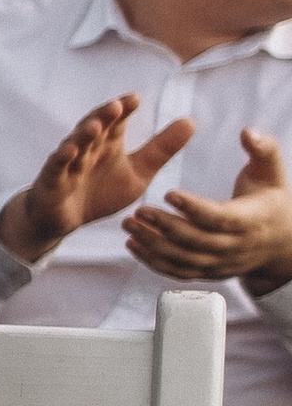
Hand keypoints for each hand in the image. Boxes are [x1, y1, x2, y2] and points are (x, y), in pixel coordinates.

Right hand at [0, 95, 194, 268]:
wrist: (66, 219)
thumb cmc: (101, 192)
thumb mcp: (139, 172)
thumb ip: (162, 149)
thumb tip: (191, 121)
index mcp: (109, 143)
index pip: (117, 121)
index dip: (124, 109)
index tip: (136, 98)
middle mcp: (88, 147)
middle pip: (95, 126)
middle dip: (104, 116)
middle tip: (117, 105)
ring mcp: (68, 161)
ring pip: (76, 143)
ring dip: (84, 133)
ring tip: (96, 125)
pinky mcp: (52, 179)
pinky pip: (57, 166)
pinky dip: (62, 158)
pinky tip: (69, 150)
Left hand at [124, 129, 291, 297]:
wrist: (281, 241)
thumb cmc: (271, 198)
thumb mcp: (272, 171)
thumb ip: (263, 148)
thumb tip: (247, 132)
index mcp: (251, 220)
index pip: (219, 218)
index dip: (194, 208)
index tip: (168, 193)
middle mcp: (236, 247)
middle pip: (196, 241)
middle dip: (165, 227)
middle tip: (138, 211)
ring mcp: (222, 264)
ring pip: (184, 260)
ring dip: (153, 246)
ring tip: (129, 226)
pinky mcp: (210, 273)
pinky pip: (179, 272)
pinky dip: (155, 263)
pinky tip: (134, 246)